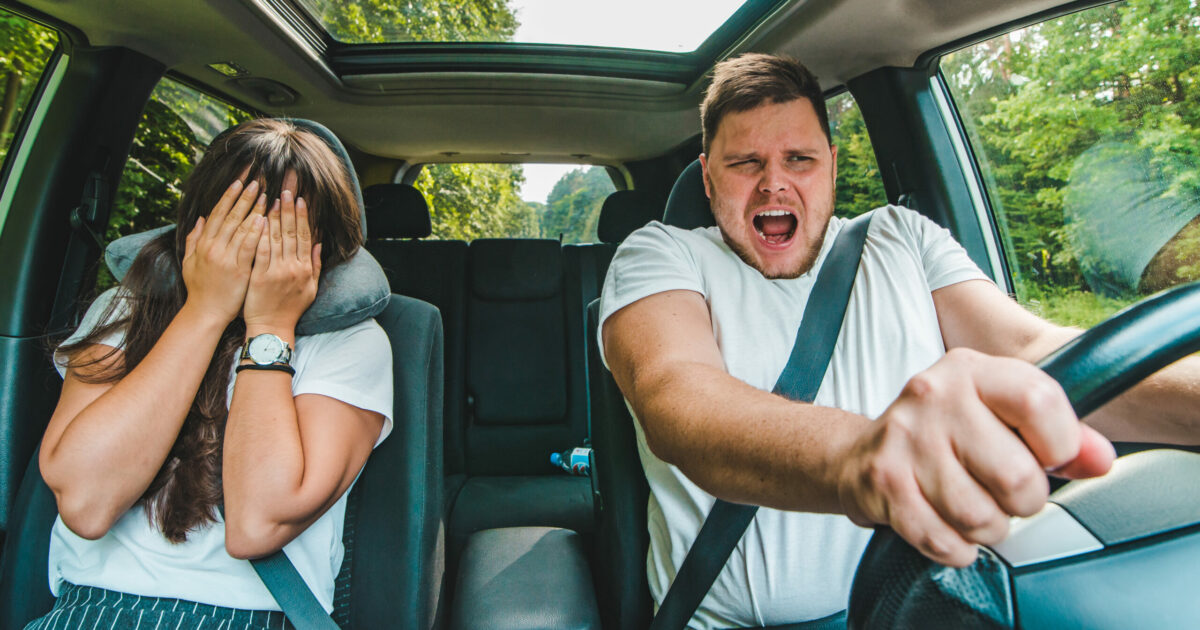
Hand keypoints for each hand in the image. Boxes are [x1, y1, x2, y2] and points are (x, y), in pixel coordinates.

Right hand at [181, 179, 266, 323]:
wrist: (206, 313)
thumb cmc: (200, 288)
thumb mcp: (190, 261)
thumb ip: (194, 239)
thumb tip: (201, 219)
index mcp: (203, 244)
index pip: (218, 214)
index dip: (229, 197)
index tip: (239, 182)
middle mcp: (213, 248)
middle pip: (231, 217)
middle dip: (244, 197)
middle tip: (256, 182)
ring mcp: (225, 258)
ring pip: (241, 228)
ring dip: (253, 210)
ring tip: (265, 195)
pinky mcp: (238, 270)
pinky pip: (249, 247)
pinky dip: (255, 232)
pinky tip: (264, 219)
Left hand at [243, 189, 321, 333]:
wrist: (272, 327)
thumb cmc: (290, 309)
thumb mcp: (311, 289)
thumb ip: (315, 265)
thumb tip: (319, 244)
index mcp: (306, 269)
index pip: (306, 237)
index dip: (303, 217)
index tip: (300, 200)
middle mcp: (294, 268)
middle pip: (292, 233)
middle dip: (289, 210)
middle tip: (286, 190)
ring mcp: (277, 271)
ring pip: (277, 238)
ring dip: (275, 217)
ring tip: (272, 198)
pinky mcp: (260, 276)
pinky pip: (260, 251)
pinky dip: (260, 235)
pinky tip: (259, 219)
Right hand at [836, 348, 1115, 566]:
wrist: (862, 455)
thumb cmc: (946, 437)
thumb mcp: (1002, 417)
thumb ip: (1062, 436)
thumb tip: (1099, 460)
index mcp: (972, 370)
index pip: (1040, 402)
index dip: (1059, 446)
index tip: (1047, 459)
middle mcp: (934, 395)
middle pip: (1016, 474)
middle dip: (1023, 501)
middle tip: (1005, 493)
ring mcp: (905, 438)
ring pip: (980, 516)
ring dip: (988, 528)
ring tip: (975, 509)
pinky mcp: (884, 481)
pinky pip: (943, 539)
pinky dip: (956, 548)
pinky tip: (949, 527)